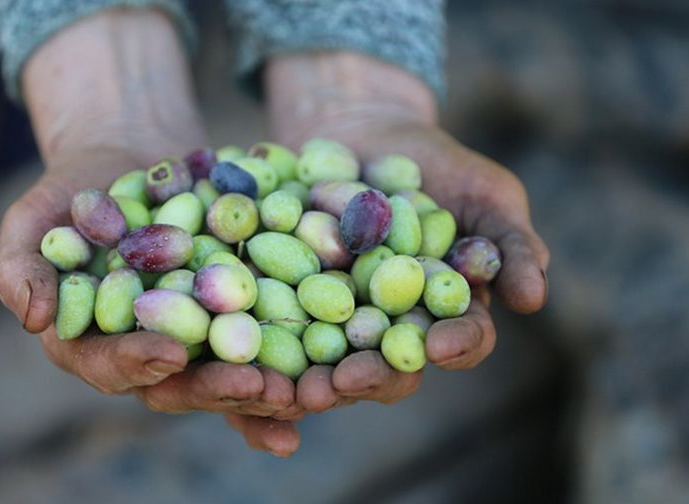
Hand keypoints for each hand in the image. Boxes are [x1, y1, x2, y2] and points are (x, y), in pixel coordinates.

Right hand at [0, 8, 301, 456]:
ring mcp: (197, 339)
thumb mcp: (33, 219)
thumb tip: (32, 319)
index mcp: (93, 345)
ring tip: (300, 392)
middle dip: (216, 389)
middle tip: (255, 386)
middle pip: (180, 386)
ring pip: (228, 375)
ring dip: (265, 390)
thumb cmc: (71, 191)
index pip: (111, 367)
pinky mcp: (237, 316)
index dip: (138, 364)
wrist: (130, 161)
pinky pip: (266, 341)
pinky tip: (328, 368)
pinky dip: (294, 358)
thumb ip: (20, 268)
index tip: (170, 352)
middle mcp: (148, 354)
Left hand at [265, 52, 549, 413]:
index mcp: (445, 312)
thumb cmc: (435, 163)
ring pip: (328, 361)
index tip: (440, 346)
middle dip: (369, 379)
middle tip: (347, 385)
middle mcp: (392, 327)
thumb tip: (534, 299)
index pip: (460, 341)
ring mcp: (337, 319)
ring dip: (313, 379)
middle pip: (387, 367)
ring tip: (295, 389)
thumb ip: (509, 242)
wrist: (359, 129)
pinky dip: (264, 343)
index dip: (453, 347)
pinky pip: (275, 327)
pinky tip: (249, 353)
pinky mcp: (287, 301)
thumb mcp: (484, 191)